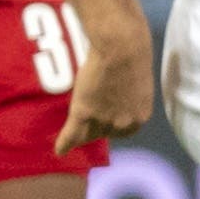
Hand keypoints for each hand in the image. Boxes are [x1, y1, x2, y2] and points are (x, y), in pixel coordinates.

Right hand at [48, 0, 156, 154]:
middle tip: (87, 124)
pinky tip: (59, 150)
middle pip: (104, 134)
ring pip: (86, 134)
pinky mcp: (84, 112)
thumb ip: (130, 96)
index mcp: (141, 115)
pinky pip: (71, 133)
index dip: (111, 127)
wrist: (121, 47)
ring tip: (70, 138)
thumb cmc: (133, 55)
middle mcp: (123, 122)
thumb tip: (123, 96)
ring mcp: (103, 119)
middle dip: (96, 129)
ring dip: (78, 135)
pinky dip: (64, 143)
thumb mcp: (138, 82)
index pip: (123, 131)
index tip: (104, 124)